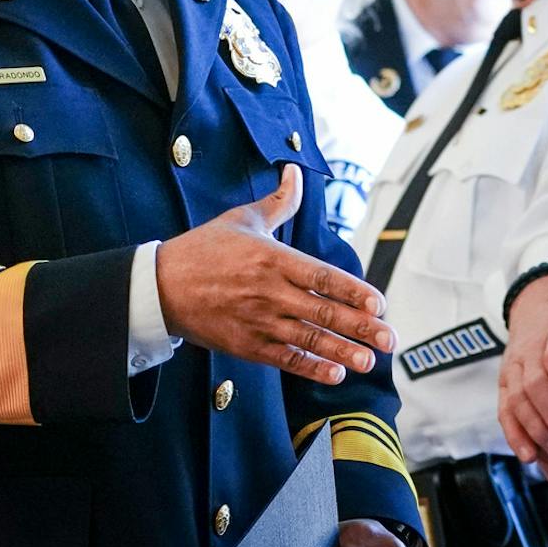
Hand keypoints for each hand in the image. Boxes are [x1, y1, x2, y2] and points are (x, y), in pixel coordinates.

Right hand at [155, 166, 394, 382]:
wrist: (157, 286)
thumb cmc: (202, 250)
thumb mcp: (241, 219)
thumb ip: (278, 202)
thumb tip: (295, 171)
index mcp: (272, 259)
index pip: (322, 277)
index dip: (353, 291)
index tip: (379, 303)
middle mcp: (269, 292)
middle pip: (323, 312)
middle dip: (360, 327)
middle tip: (390, 339)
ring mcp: (257, 321)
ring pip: (307, 339)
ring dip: (342, 352)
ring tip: (368, 362)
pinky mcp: (245, 345)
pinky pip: (284, 358)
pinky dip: (310, 367)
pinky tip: (334, 374)